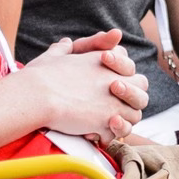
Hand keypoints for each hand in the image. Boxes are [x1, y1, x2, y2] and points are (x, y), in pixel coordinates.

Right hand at [30, 30, 148, 142]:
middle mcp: (115, 79)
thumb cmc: (41, 76)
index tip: (107, 83)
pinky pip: (117, 132)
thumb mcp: (53, 57)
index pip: (127, 65)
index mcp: (105, 62)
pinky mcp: (108, 121)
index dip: (121, 73)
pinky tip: (92, 134)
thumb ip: (64, 50)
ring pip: (135, 113)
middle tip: (113, 105)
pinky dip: (107, 135)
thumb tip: (66, 43)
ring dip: (122, 120)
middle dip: (132, 96)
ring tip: (104, 123)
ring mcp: (114, 102)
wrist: (37, 95)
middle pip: (141, 86)